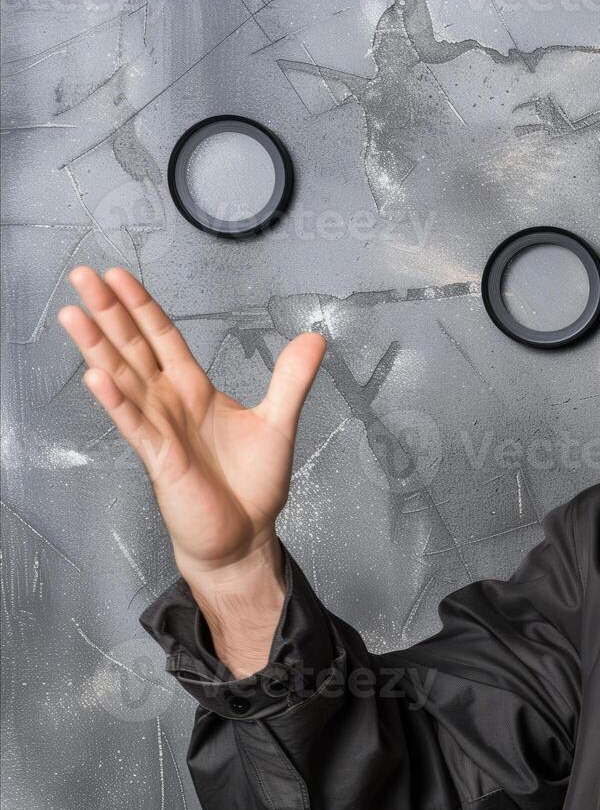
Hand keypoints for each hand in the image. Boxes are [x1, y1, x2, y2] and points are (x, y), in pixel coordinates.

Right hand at [56, 266, 324, 587]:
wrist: (244, 535)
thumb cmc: (252, 484)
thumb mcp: (279, 422)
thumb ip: (291, 379)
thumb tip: (314, 338)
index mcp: (195, 390)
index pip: (163, 339)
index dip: (142, 306)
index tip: (117, 275)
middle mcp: (170, 405)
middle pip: (133, 348)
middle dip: (108, 312)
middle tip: (81, 274)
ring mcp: (161, 430)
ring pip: (123, 380)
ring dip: (98, 348)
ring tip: (74, 314)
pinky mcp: (162, 460)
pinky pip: (135, 425)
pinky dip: (117, 401)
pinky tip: (96, 377)